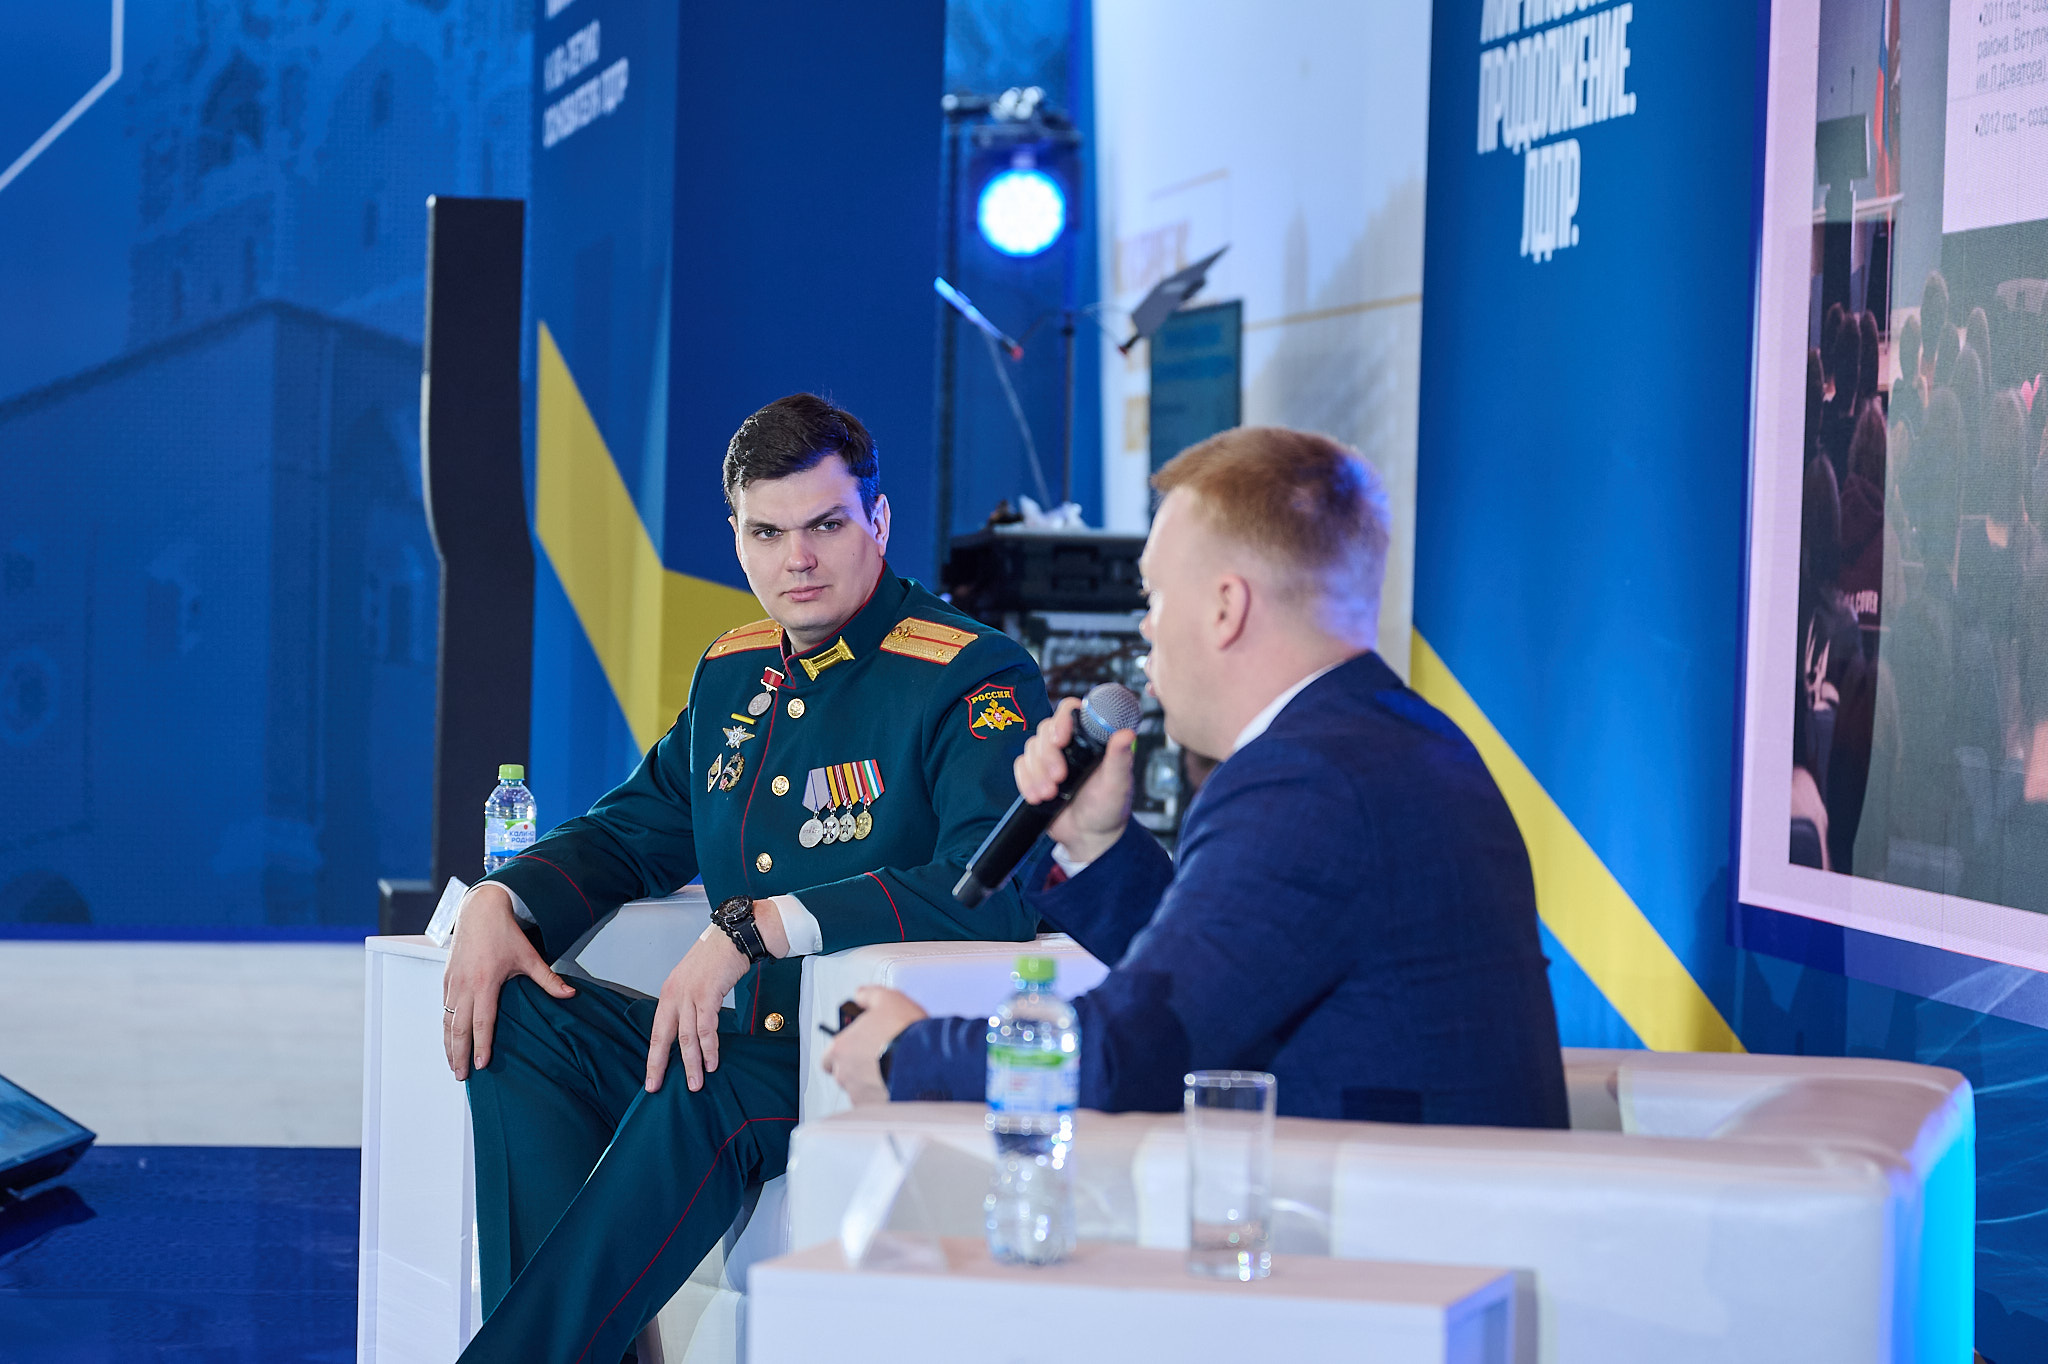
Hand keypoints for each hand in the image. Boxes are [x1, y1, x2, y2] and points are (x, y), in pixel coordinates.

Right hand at [442, 884, 575, 1078]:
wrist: (479, 910)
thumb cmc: (504, 933)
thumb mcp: (529, 957)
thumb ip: (548, 980)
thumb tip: (571, 994)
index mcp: (485, 982)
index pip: (482, 1022)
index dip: (481, 1046)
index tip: (481, 1066)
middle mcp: (465, 985)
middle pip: (458, 1028)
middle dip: (459, 1054)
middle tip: (462, 1076)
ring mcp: (453, 983)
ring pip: (447, 1021)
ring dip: (449, 1045)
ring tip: (453, 1064)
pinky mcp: (446, 979)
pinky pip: (444, 1008)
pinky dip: (445, 1027)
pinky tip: (449, 1039)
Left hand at [646, 926, 752, 1093]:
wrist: (732, 937)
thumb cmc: (716, 958)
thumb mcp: (693, 981)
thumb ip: (688, 1004)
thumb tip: (690, 1031)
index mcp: (669, 993)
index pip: (657, 1031)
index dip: (654, 1057)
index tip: (652, 1078)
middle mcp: (674, 995)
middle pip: (664, 1037)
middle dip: (660, 1065)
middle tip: (659, 1087)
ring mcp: (690, 995)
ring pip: (687, 1037)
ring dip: (692, 1063)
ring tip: (695, 1083)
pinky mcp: (708, 994)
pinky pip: (706, 1028)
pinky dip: (709, 1048)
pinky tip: (712, 1061)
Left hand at [822, 986, 927, 1105]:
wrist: (925, 1061)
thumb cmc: (903, 1033)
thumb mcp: (886, 999)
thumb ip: (868, 995)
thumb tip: (860, 995)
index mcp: (841, 1048)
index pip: (827, 1057)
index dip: (841, 1052)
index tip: (854, 1046)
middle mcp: (845, 1074)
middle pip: (844, 1074)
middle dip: (858, 1067)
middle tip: (878, 1056)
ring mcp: (860, 1094)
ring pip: (860, 1090)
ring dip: (872, 1081)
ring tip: (892, 1068)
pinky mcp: (877, 1108)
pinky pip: (877, 1102)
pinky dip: (885, 1094)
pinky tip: (898, 1081)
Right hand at [1014, 696, 1135, 863]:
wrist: (1089, 837)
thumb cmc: (1109, 808)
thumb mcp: (1118, 784)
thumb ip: (1119, 758)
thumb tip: (1127, 733)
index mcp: (1090, 738)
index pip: (1070, 711)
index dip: (1061, 720)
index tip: (1061, 740)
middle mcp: (1069, 743)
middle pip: (1046, 729)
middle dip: (1048, 755)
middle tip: (1059, 778)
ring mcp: (1050, 757)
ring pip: (1031, 748)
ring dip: (1037, 772)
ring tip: (1050, 794)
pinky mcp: (1035, 773)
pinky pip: (1021, 766)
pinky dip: (1026, 781)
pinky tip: (1038, 797)